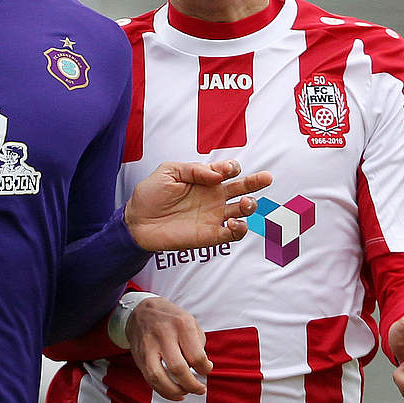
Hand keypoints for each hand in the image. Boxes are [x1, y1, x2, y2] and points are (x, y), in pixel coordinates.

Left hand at [124, 160, 271, 251]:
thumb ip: (193, 169)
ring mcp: (214, 216)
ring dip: (250, 205)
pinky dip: (240, 228)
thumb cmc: (150, 194)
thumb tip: (217, 174)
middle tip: (266, 178)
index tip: (225, 169)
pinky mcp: (210, 235)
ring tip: (246, 202)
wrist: (137, 221)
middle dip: (256, 182)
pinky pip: (233, 234)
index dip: (231, 167)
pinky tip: (233, 222)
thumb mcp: (168, 171)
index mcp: (205, 179)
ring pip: (243, 210)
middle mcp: (213, 197)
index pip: (228, 171)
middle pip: (242, 188)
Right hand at [126, 297, 210, 400]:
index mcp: (181, 324)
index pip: (196, 356)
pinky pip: (149, 379)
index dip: (205, 369)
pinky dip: (163, 391)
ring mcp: (148, 346)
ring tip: (185, 393)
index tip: (206, 369)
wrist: (141, 310)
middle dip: (192, 385)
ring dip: (175, 392)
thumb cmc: (171, 319)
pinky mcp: (139, 357)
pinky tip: (174, 393)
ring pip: (158, 377)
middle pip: (177, 368)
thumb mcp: (190, 322)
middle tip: (200, 389)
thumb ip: (198, 345)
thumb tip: (201, 370)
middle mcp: (162, 335)